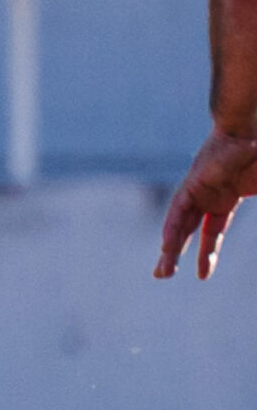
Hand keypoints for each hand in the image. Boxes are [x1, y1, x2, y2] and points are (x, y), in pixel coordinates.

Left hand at [156, 127, 256, 278]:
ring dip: (170, 248)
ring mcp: (195, 193)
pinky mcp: (191, 186)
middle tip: (162, 276)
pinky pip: (179, 212)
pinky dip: (173, 229)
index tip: (202, 275)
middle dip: (175, 255)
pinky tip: (167, 247)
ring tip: (162, 272)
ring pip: (178, 226)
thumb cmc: (254, 157)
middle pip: (186, 233)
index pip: (210, 233)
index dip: (207, 254)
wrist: (244, 133)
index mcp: (222, 202)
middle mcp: (204, 199)